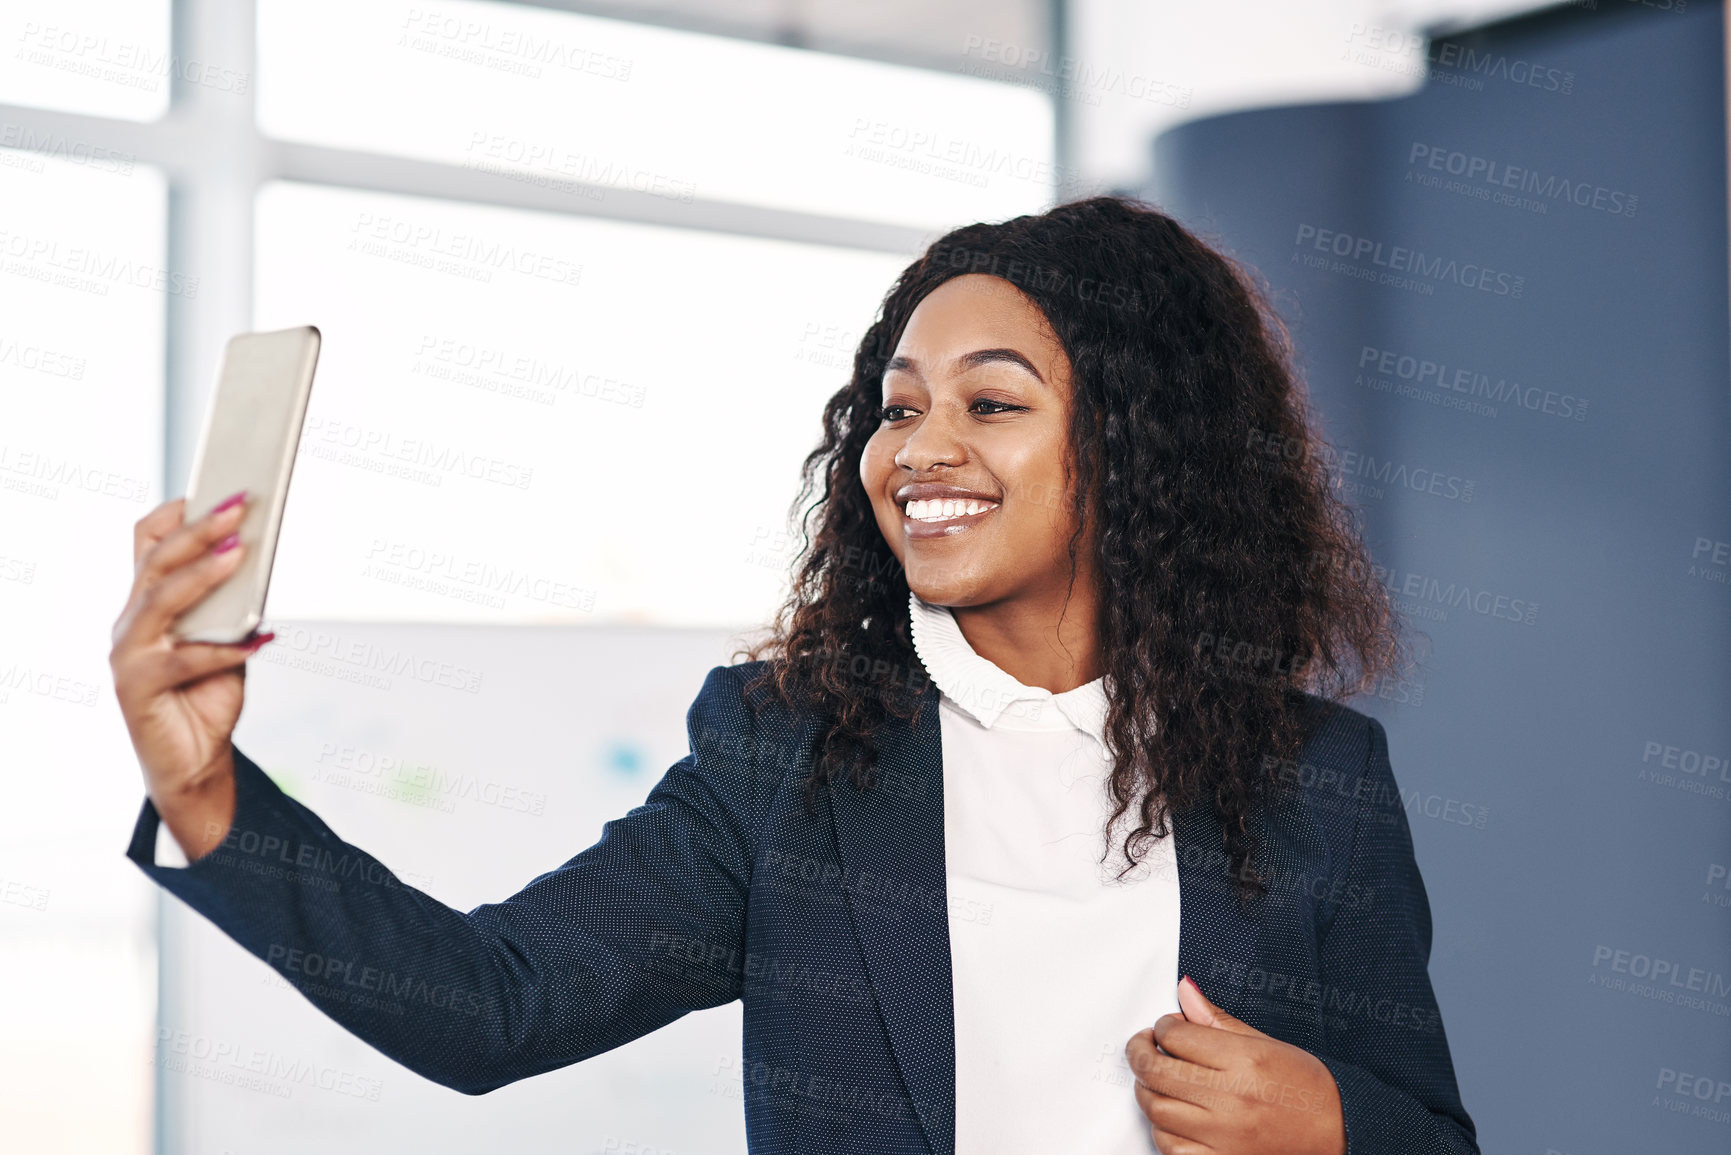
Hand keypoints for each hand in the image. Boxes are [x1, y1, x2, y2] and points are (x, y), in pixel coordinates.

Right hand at [109, 493, 274, 858]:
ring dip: (203, 572)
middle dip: (199, 529)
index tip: (215, 488)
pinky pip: (184, 658)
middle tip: (238, 505)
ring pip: (160, 599)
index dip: (176, 512)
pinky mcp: (137, 687)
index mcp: (146, 602)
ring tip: (240, 552)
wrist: (194, 765)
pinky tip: (259, 639)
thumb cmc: (207, 696)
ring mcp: (128, 653)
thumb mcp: (225, 639)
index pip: (147, 542)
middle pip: (156, 561)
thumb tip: (259, 560)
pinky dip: (225, 648)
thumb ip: (233, 605)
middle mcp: (130, 621)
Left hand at [1124, 975, 1345, 1154]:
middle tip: (1143, 1046)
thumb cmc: (1306, 1088)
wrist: (1338, 1133)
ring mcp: (1224, 1137)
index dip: (1162, 1026)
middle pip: (1156, 1071)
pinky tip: (1171, 1115)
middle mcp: (1231, 1099)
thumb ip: (1217, 1020)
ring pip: (1156, 1110)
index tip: (1166, 1027)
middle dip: (1139, 1053)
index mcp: (1244, 1061)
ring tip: (1156, 1079)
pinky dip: (1161, 1130)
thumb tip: (1185, 992)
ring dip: (1147, 1090)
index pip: (1175, 1036)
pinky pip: (1169, 1148)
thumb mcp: (1266, 1043)